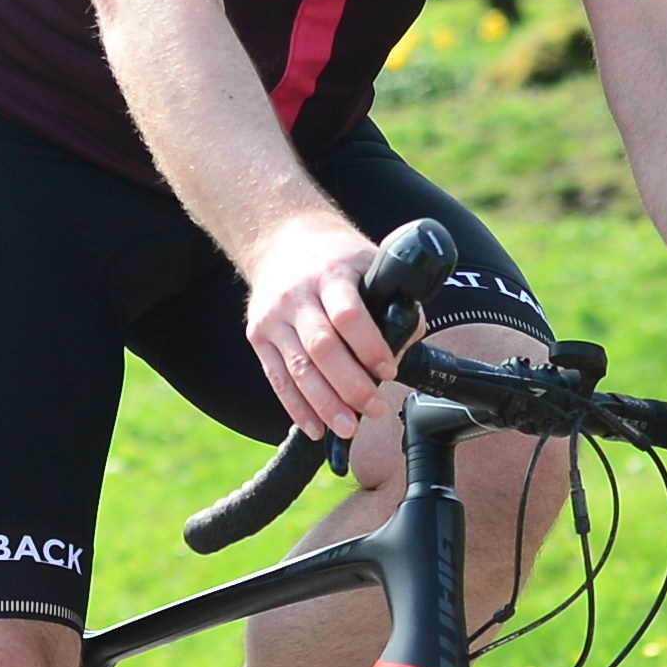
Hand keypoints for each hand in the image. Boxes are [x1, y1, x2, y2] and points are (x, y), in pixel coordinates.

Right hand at [239, 206, 396, 440]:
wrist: (280, 238)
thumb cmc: (333, 256)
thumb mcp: (368, 261)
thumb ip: (391, 298)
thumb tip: (409, 340)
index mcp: (330, 275)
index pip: (348, 315)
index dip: (369, 346)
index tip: (389, 370)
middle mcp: (296, 296)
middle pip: (321, 348)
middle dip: (350, 385)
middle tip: (375, 409)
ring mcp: (273, 318)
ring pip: (297, 369)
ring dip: (324, 405)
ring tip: (348, 428)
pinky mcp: (258, 336)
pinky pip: (277, 378)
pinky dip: (296, 407)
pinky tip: (315, 427)